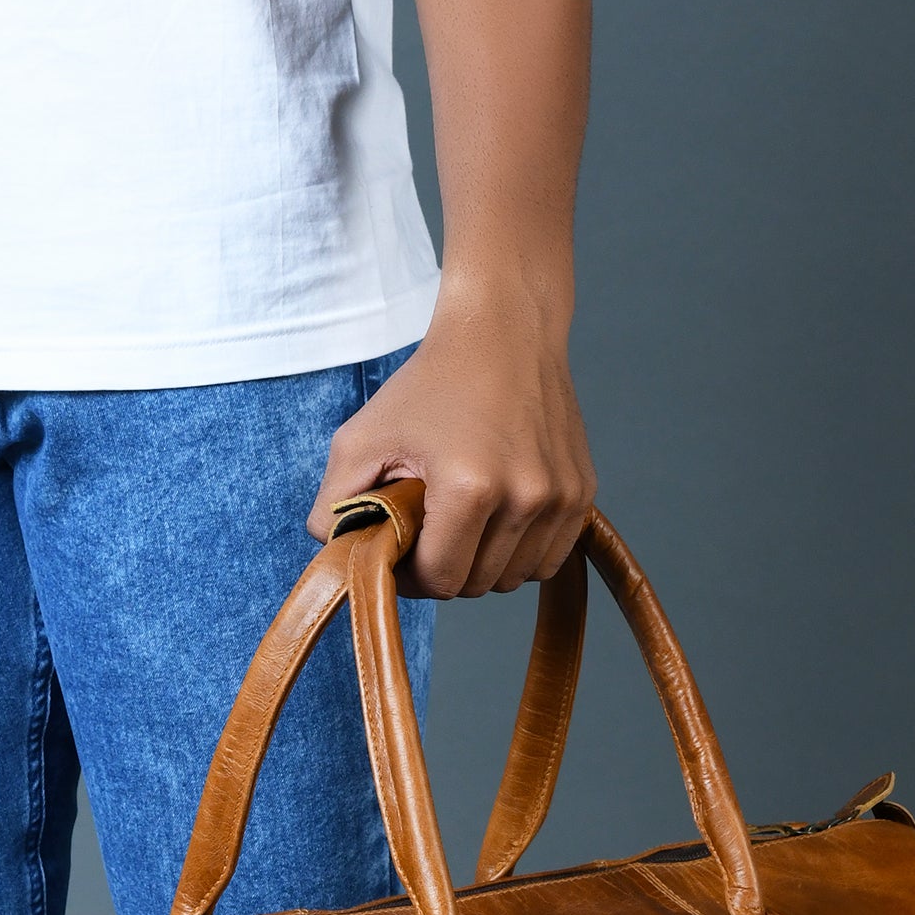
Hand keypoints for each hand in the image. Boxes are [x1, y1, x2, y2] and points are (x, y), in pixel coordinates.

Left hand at [307, 291, 595, 598]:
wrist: (505, 329)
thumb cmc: (430, 383)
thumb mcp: (360, 438)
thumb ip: (332, 508)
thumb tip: (336, 562)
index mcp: (470, 487)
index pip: (440, 581)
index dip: (411, 576)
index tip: (402, 549)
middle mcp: (525, 496)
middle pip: (476, 585)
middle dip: (445, 568)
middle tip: (429, 529)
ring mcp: (561, 496)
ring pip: (513, 579)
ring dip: (483, 563)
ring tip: (463, 519)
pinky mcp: (582, 493)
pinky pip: (547, 559)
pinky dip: (518, 552)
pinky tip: (497, 516)